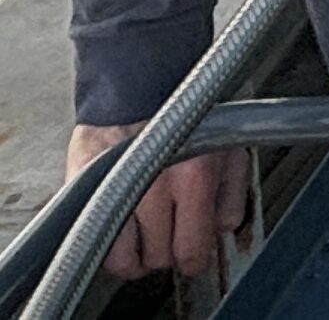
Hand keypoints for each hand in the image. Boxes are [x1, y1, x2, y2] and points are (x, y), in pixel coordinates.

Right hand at [67, 123, 249, 280]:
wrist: (144, 80)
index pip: (190, 252)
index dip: (193, 258)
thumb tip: (221, 230)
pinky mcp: (82, 184)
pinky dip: (106, 240)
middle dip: (166, 251)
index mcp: (194, 178)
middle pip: (156, 258)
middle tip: (169, 233)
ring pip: (120, 261)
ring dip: (134, 254)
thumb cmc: (189, 114)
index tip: (192, 254)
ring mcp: (115, 187)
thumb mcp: (230, 148)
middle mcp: (153, 187)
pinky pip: (92, 237)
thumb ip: (233, 195)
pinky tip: (121, 222)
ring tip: (143, 236)